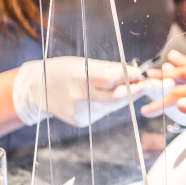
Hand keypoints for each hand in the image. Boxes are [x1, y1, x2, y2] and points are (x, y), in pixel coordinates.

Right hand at [13, 57, 144, 126]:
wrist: (36, 89)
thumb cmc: (62, 71)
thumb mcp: (83, 63)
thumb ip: (109, 70)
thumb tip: (136, 74)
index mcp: (79, 76)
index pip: (112, 78)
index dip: (131, 77)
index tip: (143, 75)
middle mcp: (79, 96)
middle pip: (117, 96)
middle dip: (136, 90)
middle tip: (150, 85)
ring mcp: (80, 112)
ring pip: (113, 106)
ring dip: (124, 97)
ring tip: (131, 87)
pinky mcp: (81, 121)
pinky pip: (103, 112)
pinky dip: (108, 104)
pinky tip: (102, 97)